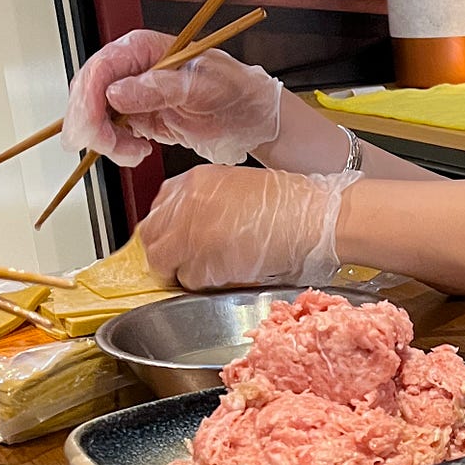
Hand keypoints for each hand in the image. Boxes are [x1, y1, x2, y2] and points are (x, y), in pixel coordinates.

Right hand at [60, 29, 282, 167]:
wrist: (252, 118)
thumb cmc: (235, 91)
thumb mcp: (201, 87)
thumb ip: (159, 88)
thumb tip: (117, 93)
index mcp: (144, 49)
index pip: (101, 68)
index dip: (88, 99)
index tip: (90, 127)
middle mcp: (133, 70)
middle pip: (89, 93)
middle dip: (90, 124)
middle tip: (105, 147)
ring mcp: (134, 96)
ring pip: (96, 118)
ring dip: (106, 141)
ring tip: (135, 153)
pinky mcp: (139, 120)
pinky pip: (112, 135)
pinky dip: (118, 149)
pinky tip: (138, 152)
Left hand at [138, 165, 358, 289]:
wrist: (314, 219)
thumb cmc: (291, 205)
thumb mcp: (238, 187)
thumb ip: (207, 203)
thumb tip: (191, 229)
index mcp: (195, 180)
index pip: (157, 207)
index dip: (167, 229)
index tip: (176, 240)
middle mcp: (186, 203)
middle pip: (150, 236)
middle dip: (165, 253)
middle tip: (184, 262)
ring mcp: (190, 233)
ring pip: (162, 262)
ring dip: (180, 270)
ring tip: (209, 271)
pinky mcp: (202, 262)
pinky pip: (188, 281)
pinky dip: (203, 285)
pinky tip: (226, 276)